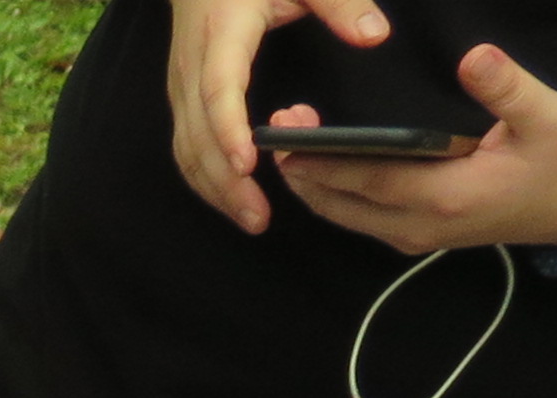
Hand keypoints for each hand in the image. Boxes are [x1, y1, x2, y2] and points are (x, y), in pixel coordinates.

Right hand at [164, 0, 390, 231]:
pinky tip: (232, 196)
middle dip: (224, 183)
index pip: (218, 90)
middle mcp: (194, 67)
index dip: (228, 130)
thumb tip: (374, 36)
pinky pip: (187, 145)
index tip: (247, 164)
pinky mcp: (183, 97)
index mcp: (221, 35)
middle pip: (197, 136)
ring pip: (187, 148)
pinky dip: (206, 177)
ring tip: (250, 217)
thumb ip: (340, 3)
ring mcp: (182, 86)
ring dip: (213, 188)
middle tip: (258, 217)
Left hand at [272, 49, 556, 251]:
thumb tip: (474, 57)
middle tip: (274, 134)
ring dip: (312, 185)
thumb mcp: (547, 114)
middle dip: (304, 172)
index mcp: (448, 197)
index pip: (370, 179)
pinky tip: (315, 168)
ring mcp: (414, 236)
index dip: (326, 162)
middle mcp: (420, 225)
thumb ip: (508, 87)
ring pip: (345, 216)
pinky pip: (358, 218)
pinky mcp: (414, 235)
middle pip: (343, 203)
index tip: (290, 141)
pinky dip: (332, 195)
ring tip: (284, 147)